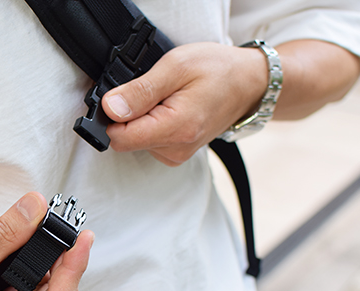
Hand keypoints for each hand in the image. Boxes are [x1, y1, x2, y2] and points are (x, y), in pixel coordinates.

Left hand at [101, 42, 267, 165]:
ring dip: (143, 117)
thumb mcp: (176, 66)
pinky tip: (170, 108)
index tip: (124, 96)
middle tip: (154, 92)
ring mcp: (177, 154)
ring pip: (136, 140)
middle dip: (130, 114)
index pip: (120, 138)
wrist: (249, 83)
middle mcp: (176, 149)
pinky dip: (153, 123)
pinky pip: (149, 140)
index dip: (113, 116)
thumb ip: (140, 91)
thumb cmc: (219, 70)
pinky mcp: (177, 152)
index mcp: (176, 129)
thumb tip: (110, 108)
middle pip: (126, 139)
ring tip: (167, 97)